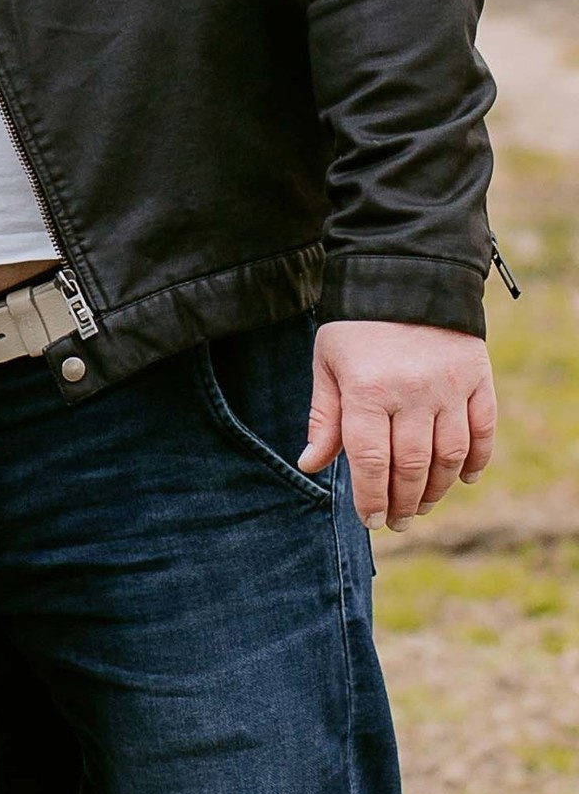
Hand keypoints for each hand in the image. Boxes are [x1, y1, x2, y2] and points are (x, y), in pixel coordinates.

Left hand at [303, 321, 496, 526]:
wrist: (405, 273)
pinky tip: (462, 478)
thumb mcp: (329, 362)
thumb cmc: (357, 325)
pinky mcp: (477, 379)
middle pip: (410, 466)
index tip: (371, 519)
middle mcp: (411, 391)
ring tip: (422, 505)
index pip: (369, 459)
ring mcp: (449, 387)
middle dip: (403, 502)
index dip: (370, 497)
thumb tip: (310, 465)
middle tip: (398, 521)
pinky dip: (476, 461)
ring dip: (436, 489)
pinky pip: (483, 432)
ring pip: (448, 457)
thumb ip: (325, 416)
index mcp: (367, 388)